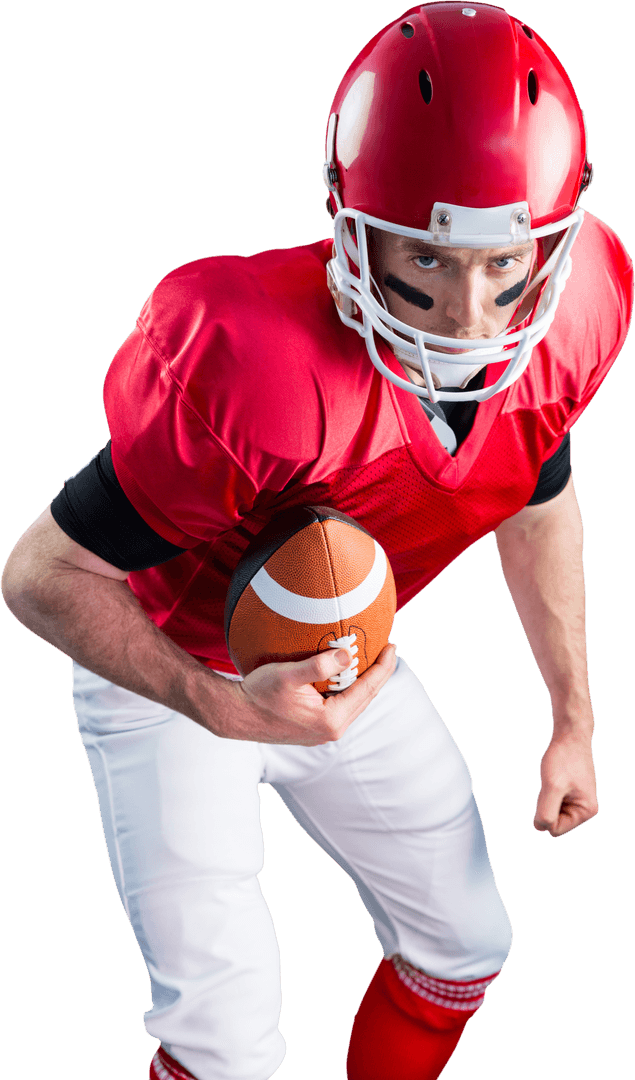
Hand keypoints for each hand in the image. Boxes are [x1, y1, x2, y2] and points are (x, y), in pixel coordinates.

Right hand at [222, 643, 397, 745]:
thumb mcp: (288, 675)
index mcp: (331, 720)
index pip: (368, 689)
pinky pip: (339, 706)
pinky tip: (345, 675)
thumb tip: (346, 655)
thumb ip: (319, 666)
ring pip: (352, 703)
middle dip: (377, 673)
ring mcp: (322, 732)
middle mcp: (331, 731)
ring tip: (370, 660)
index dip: (383, 667)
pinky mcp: (313, 729)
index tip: (392, 646)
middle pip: (365, 698)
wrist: (235, 714)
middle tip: (386, 650)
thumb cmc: (259, 694)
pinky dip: (347, 689)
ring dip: (362, 682)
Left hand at [533, 733, 598, 836]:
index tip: (549, 790)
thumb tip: (541, 828)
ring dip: (546, 794)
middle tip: (552, 782)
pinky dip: (547, 788)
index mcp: (585, 811)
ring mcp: (578, 799)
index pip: (555, 829)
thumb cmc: (563, 758)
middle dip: (546, 802)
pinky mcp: (570, 791)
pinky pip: (552, 798)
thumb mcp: (552, 786)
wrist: (570, 733)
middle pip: (554, 820)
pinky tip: (554, 775)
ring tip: (554, 777)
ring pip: (551, 808)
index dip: (544, 812)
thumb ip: (547, 811)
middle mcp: (585, 808)